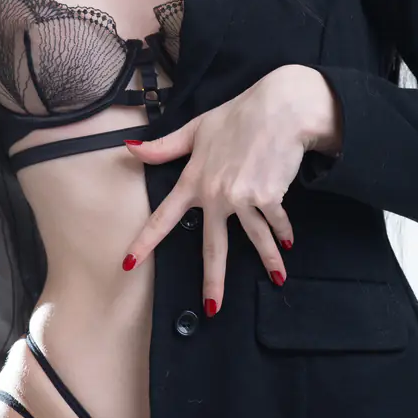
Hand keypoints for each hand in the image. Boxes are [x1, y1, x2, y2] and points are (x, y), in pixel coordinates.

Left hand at [121, 65, 340, 313]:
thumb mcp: (196, 129)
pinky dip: (283, 234)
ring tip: (278, 278)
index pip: (163, 216)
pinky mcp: (268, 196)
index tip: (129, 264)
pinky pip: (275, 223)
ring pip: (253, 239)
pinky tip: (288, 245)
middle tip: (212, 308)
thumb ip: (165, 147)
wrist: (279, 109)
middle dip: (213, 280)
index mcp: (193, 180)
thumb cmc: (238, 115)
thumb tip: (130, 149)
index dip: (145, 241)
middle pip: (212, 246)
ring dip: (268, 260)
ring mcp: (242, 198)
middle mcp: (215, 194)